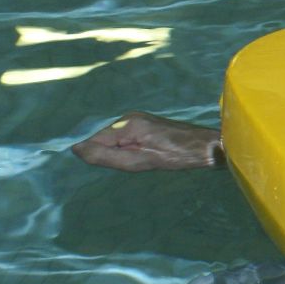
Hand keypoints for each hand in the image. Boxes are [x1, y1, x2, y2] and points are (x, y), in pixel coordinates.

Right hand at [71, 112, 223, 171]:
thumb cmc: (177, 156)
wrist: (208, 146)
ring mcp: (139, 121)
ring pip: (115, 141)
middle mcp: (130, 118)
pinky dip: (129, 151)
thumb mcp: (141, 161)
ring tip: (142, 161)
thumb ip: (107, 156)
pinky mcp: (147, 126)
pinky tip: (144, 157)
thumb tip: (76, 150)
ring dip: (120, 155)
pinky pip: (126, 140)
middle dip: (110, 156)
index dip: (97, 156)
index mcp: (127, 123)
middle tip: (134, 165)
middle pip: (104, 140)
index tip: (115, 165)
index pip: (94, 141)